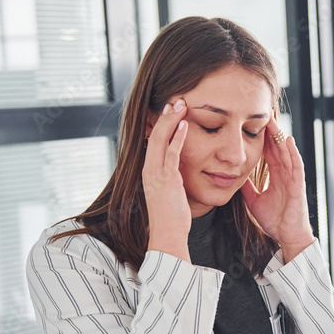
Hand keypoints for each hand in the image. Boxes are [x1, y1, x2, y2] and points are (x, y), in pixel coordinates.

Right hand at [143, 98, 191, 261]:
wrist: (167, 234)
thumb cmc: (172, 216)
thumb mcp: (170, 191)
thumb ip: (171, 177)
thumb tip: (178, 168)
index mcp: (149, 171)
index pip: (153, 141)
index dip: (161, 123)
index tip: (171, 110)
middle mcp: (149, 169)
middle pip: (154, 134)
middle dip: (165, 115)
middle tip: (176, 99)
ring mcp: (155, 173)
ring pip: (160, 139)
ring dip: (170, 120)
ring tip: (180, 104)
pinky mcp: (166, 179)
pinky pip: (171, 153)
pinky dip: (177, 137)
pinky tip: (184, 124)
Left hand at [239, 113, 314, 259]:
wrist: (287, 236)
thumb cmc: (274, 220)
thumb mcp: (254, 200)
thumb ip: (247, 187)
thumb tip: (233, 175)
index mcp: (276, 176)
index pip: (268, 152)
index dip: (261, 138)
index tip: (251, 123)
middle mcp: (285, 173)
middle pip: (277, 147)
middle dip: (270, 131)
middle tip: (261, 112)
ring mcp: (293, 178)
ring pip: (286, 151)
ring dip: (280, 136)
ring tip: (273, 120)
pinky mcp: (298, 185)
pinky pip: (296, 165)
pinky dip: (293, 152)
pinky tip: (288, 140)